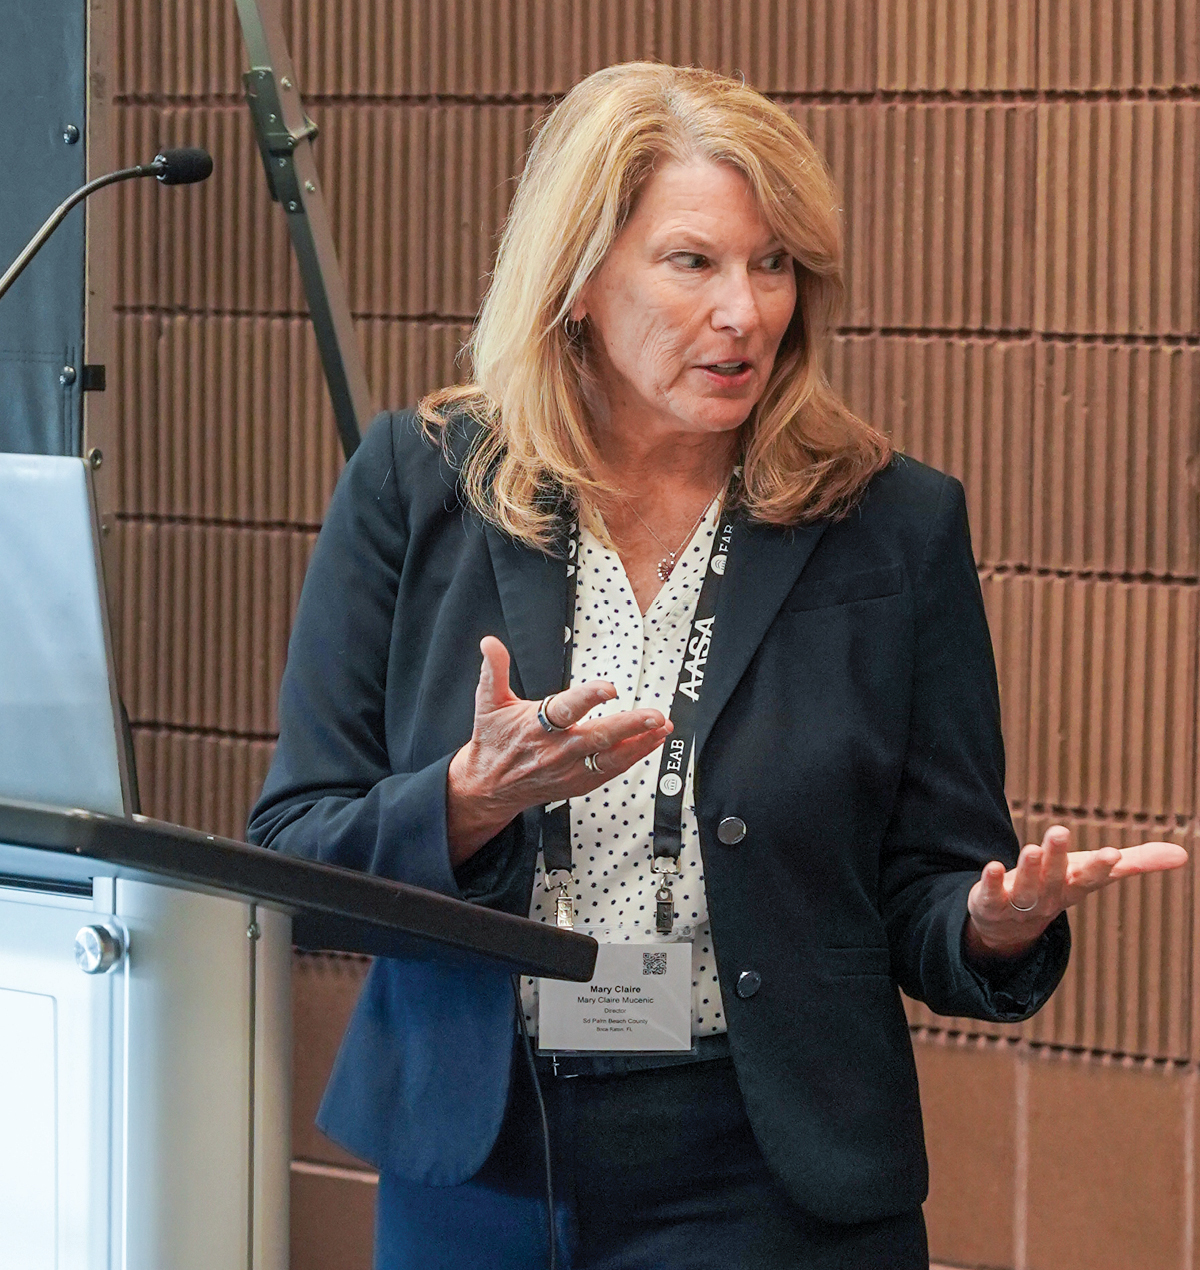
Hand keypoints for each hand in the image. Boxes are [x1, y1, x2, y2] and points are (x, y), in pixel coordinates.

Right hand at [446, 636, 673, 864]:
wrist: (489, 787)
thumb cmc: (494, 740)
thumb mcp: (488, 702)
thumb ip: (494, 670)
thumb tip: (490, 642)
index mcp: (536, 726)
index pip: (566, 710)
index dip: (588, 698)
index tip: (610, 688)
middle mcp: (556, 750)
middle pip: (598, 737)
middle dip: (630, 726)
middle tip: (655, 716)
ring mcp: (569, 770)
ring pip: (610, 758)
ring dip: (640, 743)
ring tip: (662, 728)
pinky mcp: (578, 784)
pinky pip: (611, 771)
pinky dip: (633, 756)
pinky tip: (651, 743)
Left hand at [965, 825, 1187, 963]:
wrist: (1012, 926)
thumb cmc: (1059, 888)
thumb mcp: (1093, 873)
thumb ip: (1134, 863)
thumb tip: (1183, 855)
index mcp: (1075, 887)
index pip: (1091, 878)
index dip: (1101, 867)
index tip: (1112, 853)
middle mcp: (1049, 896)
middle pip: (1054, 878)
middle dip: (1056, 857)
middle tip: (1058, 831)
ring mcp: (1019, 903)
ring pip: (1025, 887)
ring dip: (1028, 868)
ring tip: (1030, 847)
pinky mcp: (990, 902)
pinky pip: (991, 894)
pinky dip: (992, 881)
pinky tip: (993, 865)